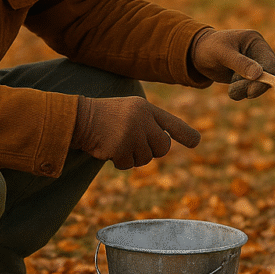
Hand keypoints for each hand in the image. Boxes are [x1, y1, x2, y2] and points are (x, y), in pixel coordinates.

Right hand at [70, 96, 200, 169]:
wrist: (78, 118)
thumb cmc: (104, 116)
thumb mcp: (129, 111)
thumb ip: (148, 123)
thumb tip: (165, 145)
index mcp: (146, 108)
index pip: (170, 122)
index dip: (185, 133)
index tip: (196, 142)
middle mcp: (142, 119)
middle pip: (162, 148)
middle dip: (151, 152)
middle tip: (134, 146)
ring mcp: (132, 133)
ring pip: (145, 159)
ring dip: (131, 157)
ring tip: (116, 143)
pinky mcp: (121, 147)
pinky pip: (128, 164)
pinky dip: (119, 162)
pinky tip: (108, 149)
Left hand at [190, 28, 274, 99]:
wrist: (198, 54)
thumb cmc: (210, 48)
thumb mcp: (223, 54)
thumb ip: (240, 63)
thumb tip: (258, 74)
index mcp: (255, 42)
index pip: (270, 63)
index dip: (265, 79)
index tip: (251, 91)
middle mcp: (258, 53)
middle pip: (268, 75)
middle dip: (253, 87)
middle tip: (235, 91)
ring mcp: (254, 65)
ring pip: (260, 84)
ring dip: (245, 90)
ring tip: (231, 89)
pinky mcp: (248, 75)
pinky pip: (251, 88)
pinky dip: (242, 91)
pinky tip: (232, 88)